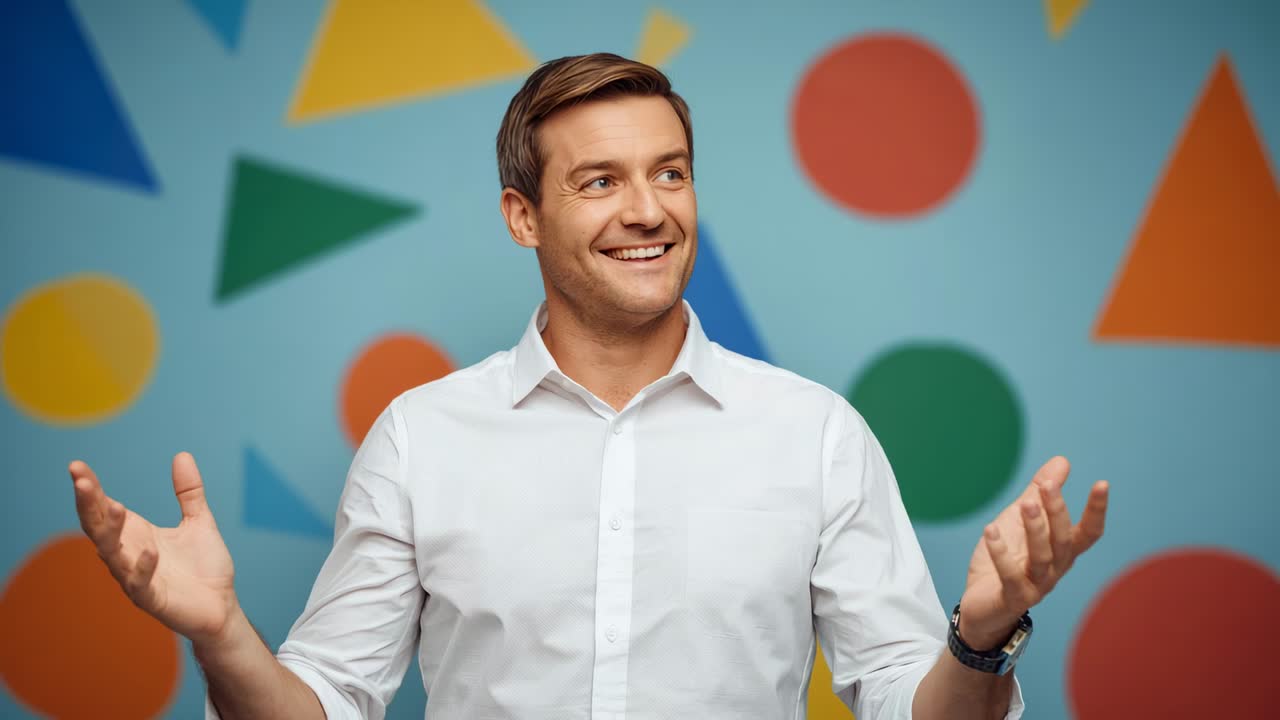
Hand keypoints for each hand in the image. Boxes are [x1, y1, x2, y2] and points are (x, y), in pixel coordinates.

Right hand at [70, 453, 238, 644]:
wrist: (222, 605)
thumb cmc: (204, 566)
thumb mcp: (199, 521)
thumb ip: (189, 491)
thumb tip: (182, 454)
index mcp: (136, 534)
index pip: (104, 508)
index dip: (90, 489)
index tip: (76, 466)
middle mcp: (129, 554)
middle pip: (99, 528)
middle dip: (89, 505)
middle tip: (81, 480)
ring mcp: (137, 578)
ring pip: (113, 555)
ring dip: (110, 532)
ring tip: (113, 506)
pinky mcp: (154, 599)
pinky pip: (141, 584)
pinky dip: (143, 567)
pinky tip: (150, 550)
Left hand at [958, 456, 1107, 648]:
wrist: (982, 606)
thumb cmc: (1007, 559)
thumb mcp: (1021, 520)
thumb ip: (1039, 493)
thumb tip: (1062, 461)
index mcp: (1062, 552)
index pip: (1088, 532)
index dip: (1097, 510)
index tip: (1102, 483)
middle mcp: (1055, 570)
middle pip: (1063, 541)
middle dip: (1057, 512)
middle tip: (1046, 485)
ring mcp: (1036, 586)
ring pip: (1042, 558)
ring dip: (1035, 530)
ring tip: (1025, 504)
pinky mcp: (1012, 598)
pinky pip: (1010, 575)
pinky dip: (1001, 553)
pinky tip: (990, 530)